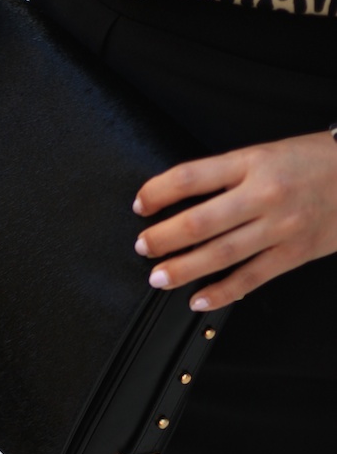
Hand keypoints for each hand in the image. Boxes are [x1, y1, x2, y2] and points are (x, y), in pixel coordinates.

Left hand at [133, 132, 336, 310]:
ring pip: (220, 254)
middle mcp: (263, 195)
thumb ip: (226, 175)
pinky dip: (222, 293)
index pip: (190, 177)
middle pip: (199, 221)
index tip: (140, 205)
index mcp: (251, 163)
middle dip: (163, 238)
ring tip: (158, 277)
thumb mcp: (266, 153)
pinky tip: (199, 300)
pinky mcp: (293, 254)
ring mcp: (280, 227)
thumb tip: (181, 199)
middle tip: (142, 247)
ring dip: (183, 269)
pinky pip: (251, 278)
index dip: (157, 193)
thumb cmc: (313, 162)